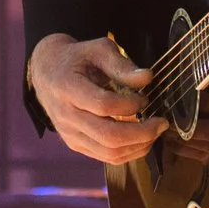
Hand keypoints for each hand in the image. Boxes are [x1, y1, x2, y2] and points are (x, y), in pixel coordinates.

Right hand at [28, 34, 165, 164]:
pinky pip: (105, 157)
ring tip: (154, 132)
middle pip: (108, 136)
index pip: (103, 105)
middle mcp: (65, 115)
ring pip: (109, 152)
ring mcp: (69, 133)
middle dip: (142, 133)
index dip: (130, 105)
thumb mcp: (97, 49)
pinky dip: (128, 153)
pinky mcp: (75, 144)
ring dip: (138, 146)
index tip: (145, 98)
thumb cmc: (77, 58)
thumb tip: (147, 78)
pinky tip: (141, 140)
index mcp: (67, 88)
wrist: (47, 72)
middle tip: (161, 123)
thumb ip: (121, 64)